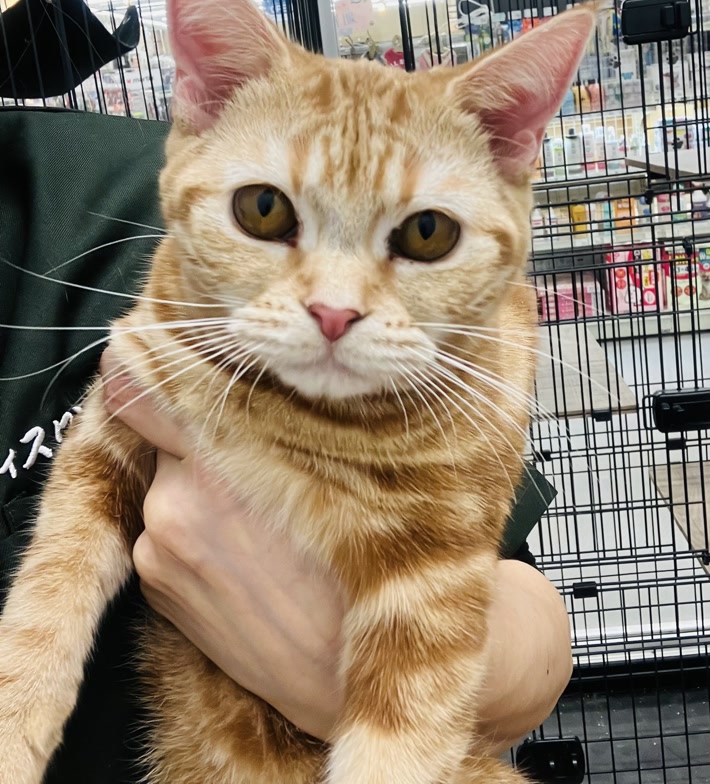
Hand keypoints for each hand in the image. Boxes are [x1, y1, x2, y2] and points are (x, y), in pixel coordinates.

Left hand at [101, 346, 570, 748]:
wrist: (352, 670)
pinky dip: (194, 532)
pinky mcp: (156, 590)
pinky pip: (164, 533)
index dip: (151, 359)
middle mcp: (174, 501)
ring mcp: (159, 548)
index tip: (159, 345)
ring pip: (170, 484)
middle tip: (258, 454)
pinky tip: (247, 556)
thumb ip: (274, 411)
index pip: (146, 386)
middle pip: (171, 434)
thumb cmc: (368, 555)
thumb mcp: (340, 463)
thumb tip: (224, 363)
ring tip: (264, 520)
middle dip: (206, 435)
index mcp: (221, 459)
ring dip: (203, 486)